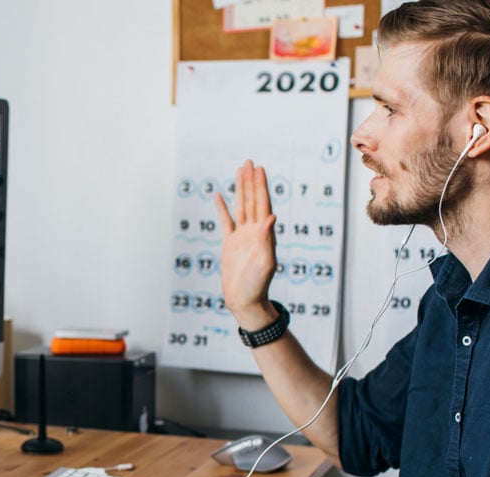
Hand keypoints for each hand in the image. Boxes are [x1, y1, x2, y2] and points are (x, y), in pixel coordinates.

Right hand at [215, 160, 278, 328]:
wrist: (245, 300)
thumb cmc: (258, 285)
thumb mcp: (265, 262)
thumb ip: (267, 239)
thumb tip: (271, 216)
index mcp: (265, 234)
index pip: (263, 204)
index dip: (261, 186)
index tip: (259, 169)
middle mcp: (255, 232)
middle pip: (253, 200)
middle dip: (251, 181)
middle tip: (249, 162)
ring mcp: (242, 236)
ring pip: (241, 207)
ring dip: (241, 189)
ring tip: (239, 171)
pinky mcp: (230, 244)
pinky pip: (226, 222)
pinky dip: (223, 208)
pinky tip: (218, 196)